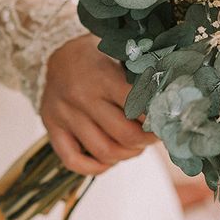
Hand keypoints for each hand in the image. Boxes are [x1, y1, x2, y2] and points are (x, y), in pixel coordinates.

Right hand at [40, 34, 155, 174]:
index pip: (137, 107)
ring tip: (134, 146)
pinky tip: (108, 159)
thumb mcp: (119, 56)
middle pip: (125, 135)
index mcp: (102, 76)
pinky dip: (95, 167)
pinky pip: (73, 161)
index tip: (164, 120)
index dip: (155, 119)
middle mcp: (81, 96)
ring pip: (104, 152)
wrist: (59, 52)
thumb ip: (139, 80)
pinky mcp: (51, 127)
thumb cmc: (98, 57)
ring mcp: (64, 114)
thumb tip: (167, 104)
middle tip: (152, 136)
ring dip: (126, 155)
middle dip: (146, 140)